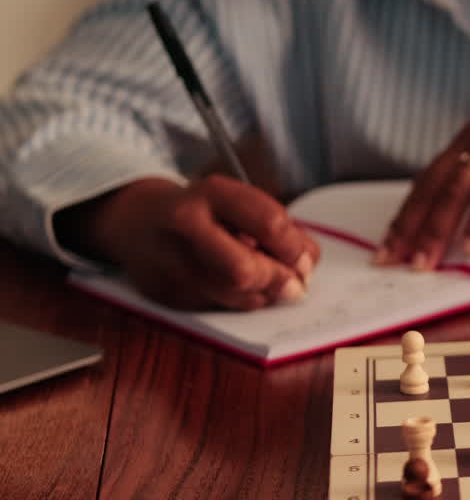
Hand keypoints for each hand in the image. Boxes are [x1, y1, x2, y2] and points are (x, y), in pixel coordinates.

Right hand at [67, 175, 320, 309]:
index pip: (268, 223)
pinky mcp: (165, 293)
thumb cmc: (201, 212)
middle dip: (278, 281)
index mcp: (211, 193)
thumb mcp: (237, 202)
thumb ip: (275, 228)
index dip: (295, 249)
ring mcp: (169, 261)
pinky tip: (241, 288)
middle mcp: (185, 224)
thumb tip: (305, 264)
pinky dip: (241, 301)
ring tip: (270, 284)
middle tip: (296, 284)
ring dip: (264, 295)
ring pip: (232, 294)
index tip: (306, 260)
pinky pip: (218, 307)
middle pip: (244, 269)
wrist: (134, 219)